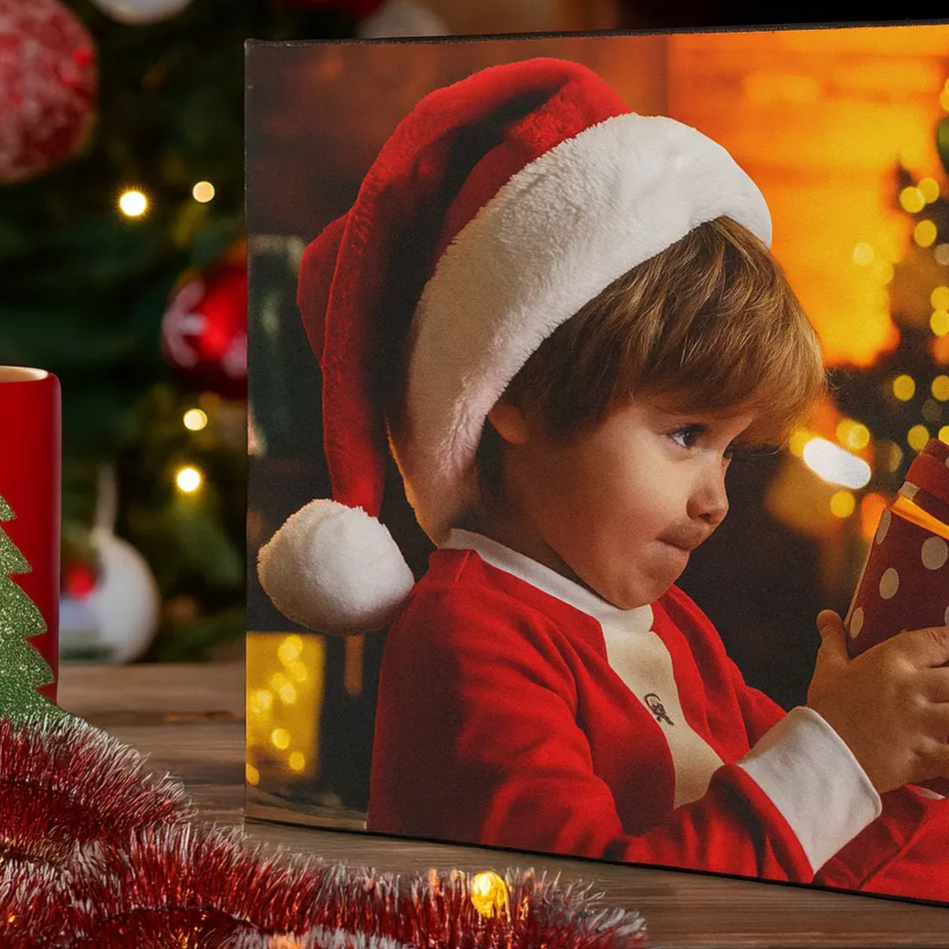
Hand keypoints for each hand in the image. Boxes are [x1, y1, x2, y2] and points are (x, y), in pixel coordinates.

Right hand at [806, 610, 948, 793]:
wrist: (822, 755)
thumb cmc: (828, 710)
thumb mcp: (828, 669)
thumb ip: (834, 639)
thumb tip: (827, 615)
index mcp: (891, 662)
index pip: (939, 641)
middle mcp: (912, 689)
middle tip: (945, 688)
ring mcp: (922, 723)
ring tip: (946, 715)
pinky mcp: (927, 754)